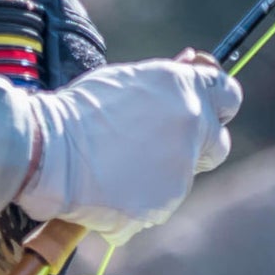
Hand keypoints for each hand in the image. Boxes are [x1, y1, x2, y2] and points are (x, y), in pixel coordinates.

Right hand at [19, 55, 240, 235]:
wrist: (46, 149)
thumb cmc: (78, 108)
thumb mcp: (128, 80)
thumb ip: (166, 84)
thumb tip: (190, 67)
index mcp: (185, 89)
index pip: (228, 95)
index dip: (215, 105)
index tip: (201, 111)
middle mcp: (192, 128)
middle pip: (218, 145)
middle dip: (197, 147)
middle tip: (159, 146)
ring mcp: (180, 171)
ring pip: (181, 180)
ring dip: (158, 176)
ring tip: (112, 166)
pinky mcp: (161, 206)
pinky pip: (155, 206)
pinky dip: (135, 203)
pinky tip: (105, 188)